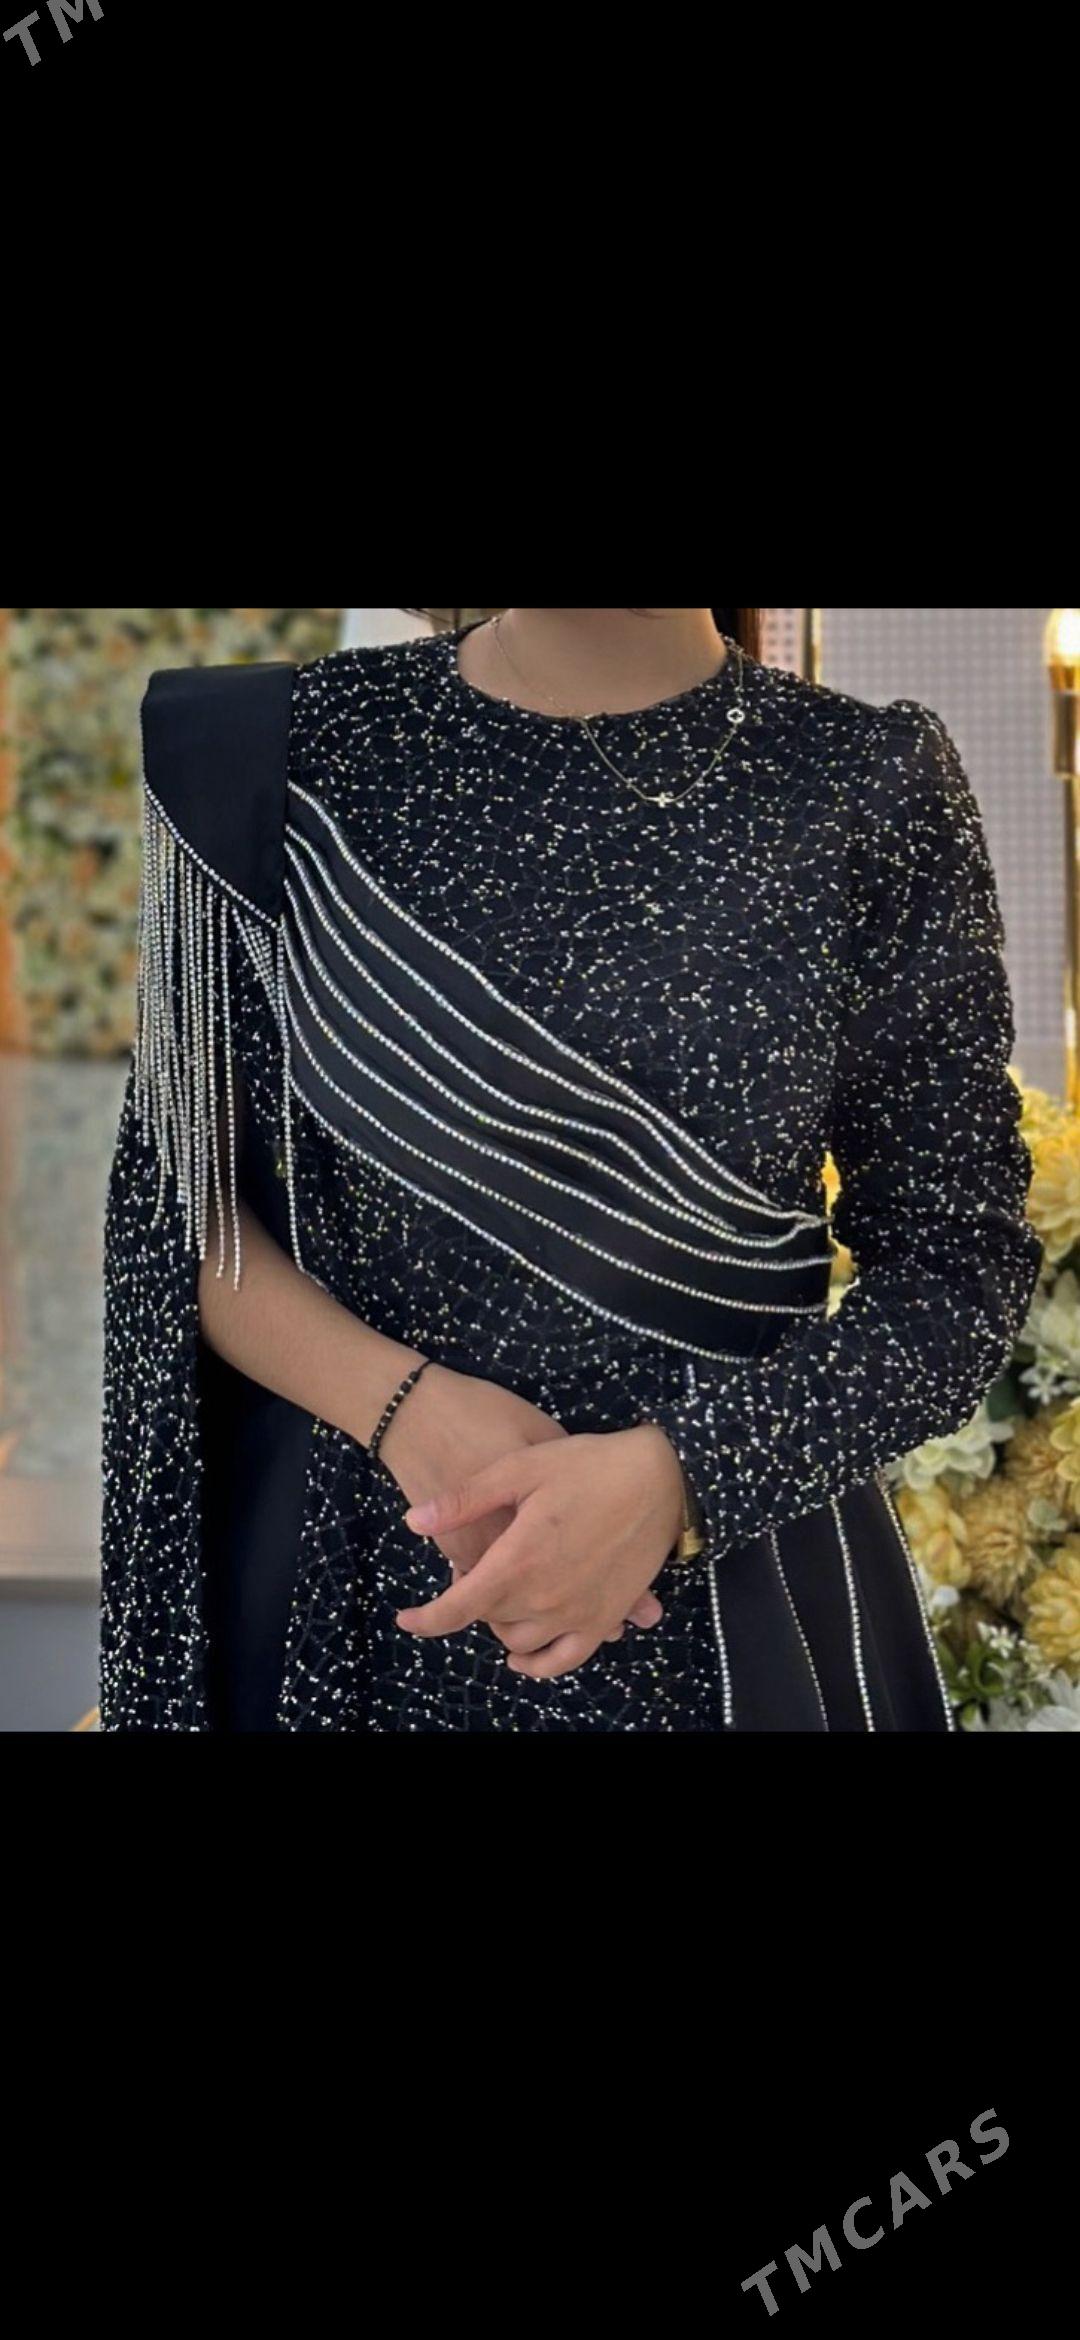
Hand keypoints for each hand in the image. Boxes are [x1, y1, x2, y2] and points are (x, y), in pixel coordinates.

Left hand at [394, 1422, 685, 1676]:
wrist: (662, 1476)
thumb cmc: (588, 1465)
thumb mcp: (520, 1469)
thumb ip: (465, 1501)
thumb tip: (414, 1522)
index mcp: (518, 1561)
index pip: (458, 1608)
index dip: (426, 1619)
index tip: (406, 1620)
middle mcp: (545, 1598)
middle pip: (488, 1620)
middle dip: (471, 1600)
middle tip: (475, 1566)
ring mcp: (578, 1613)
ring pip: (520, 1643)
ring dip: (502, 1625)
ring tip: (502, 1594)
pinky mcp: (607, 1618)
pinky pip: (566, 1659)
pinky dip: (540, 1664)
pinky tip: (525, 1655)